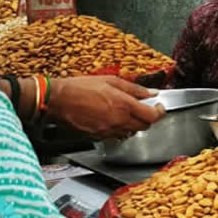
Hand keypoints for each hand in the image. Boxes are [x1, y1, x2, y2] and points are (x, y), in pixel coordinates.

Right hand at [47, 75, 165, 140]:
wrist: (57, 100)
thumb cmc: (81, 87)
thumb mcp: (111, 81)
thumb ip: (134, 89)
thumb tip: (151, 93)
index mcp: (123, 105)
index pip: (152, 116)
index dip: (159, 112)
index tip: (159, 107)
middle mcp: (118, 121)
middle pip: (144, 127)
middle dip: (147, 118)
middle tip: (144, 108)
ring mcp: (108, 131)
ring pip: (130, 133)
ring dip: (133, 124)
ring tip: (126, 112)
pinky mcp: (98, 137)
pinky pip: (116, 136)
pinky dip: (119, 129)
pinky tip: (112, 118)